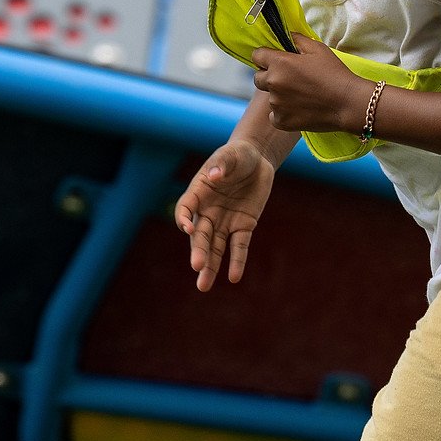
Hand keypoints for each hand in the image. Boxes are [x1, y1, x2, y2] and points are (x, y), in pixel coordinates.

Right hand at [174, 142, 274, 290]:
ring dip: (210, 265)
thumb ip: (222, 165)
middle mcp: (208, 211)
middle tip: (197, 267)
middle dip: (199, 250)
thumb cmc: (238, 155)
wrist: (256, 159)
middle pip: (200, 234)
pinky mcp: (243, 226)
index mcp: (198, 193)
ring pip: (215, 246)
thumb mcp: (231, 155)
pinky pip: (239, 246)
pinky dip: (237, 261)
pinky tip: (233, 277)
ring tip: (204, 286)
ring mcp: (225, 220)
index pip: (185, 209)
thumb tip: (214, 175)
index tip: (188, 228)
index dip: (184, 219)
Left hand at [252, 37, 370, 134]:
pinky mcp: (282, 121)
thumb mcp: (318, 49)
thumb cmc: (335, 74)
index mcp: (279, 63)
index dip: (266, 57)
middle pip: (258, 78)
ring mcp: (276, 104)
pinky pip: (274, 115)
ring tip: (301, 97)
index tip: (276, 61)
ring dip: (279, 96)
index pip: (257, 56)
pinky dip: (284, 113)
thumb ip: (298, 40)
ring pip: (269, 98)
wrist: (349, 104)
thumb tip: (287, 36)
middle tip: (290, 80)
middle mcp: (273, 83)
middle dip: (270, 76)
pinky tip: (300, 110)